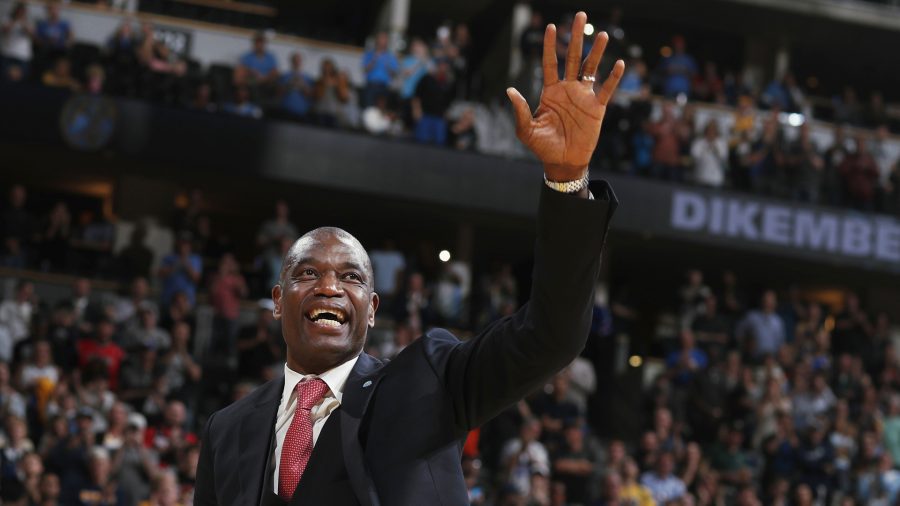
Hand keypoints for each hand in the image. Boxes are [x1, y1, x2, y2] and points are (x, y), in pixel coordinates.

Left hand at [507, 12, 623, 181]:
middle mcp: (568, 89)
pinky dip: (612, 78)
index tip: (550, 27)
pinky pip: (606, 90)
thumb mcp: (526, 130)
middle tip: (580, 16)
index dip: (549, 46)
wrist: (563, 162)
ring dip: (596, 52)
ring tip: (602, 34)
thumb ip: (520, 110)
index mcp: (550, 92)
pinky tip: (618, 63)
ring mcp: (583, 97)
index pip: (549, 63)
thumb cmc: (543, 147)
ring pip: (590, 69)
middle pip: (572, 58)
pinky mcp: (597, 108)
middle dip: (575, 37)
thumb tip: (509, 90)